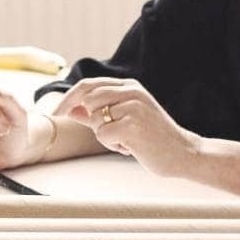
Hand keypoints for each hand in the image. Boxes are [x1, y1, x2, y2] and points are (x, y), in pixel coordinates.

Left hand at [61, 78, 198, 177]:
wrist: (184, 153)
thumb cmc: (151, 138)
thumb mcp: (123, 120)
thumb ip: (95, 114)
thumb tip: (70, 109)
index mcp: (129, 85)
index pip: (88, 85)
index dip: (68, 98)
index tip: (55, 113)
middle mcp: (131, 91)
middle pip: (87, 99)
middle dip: (91, 120)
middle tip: (114, 135)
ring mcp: (133, 106)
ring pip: (95, 119)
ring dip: (106, 135)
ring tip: (128, 140)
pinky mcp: (133, 124)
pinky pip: (103, 135)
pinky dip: (113, 145)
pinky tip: (133, 147)